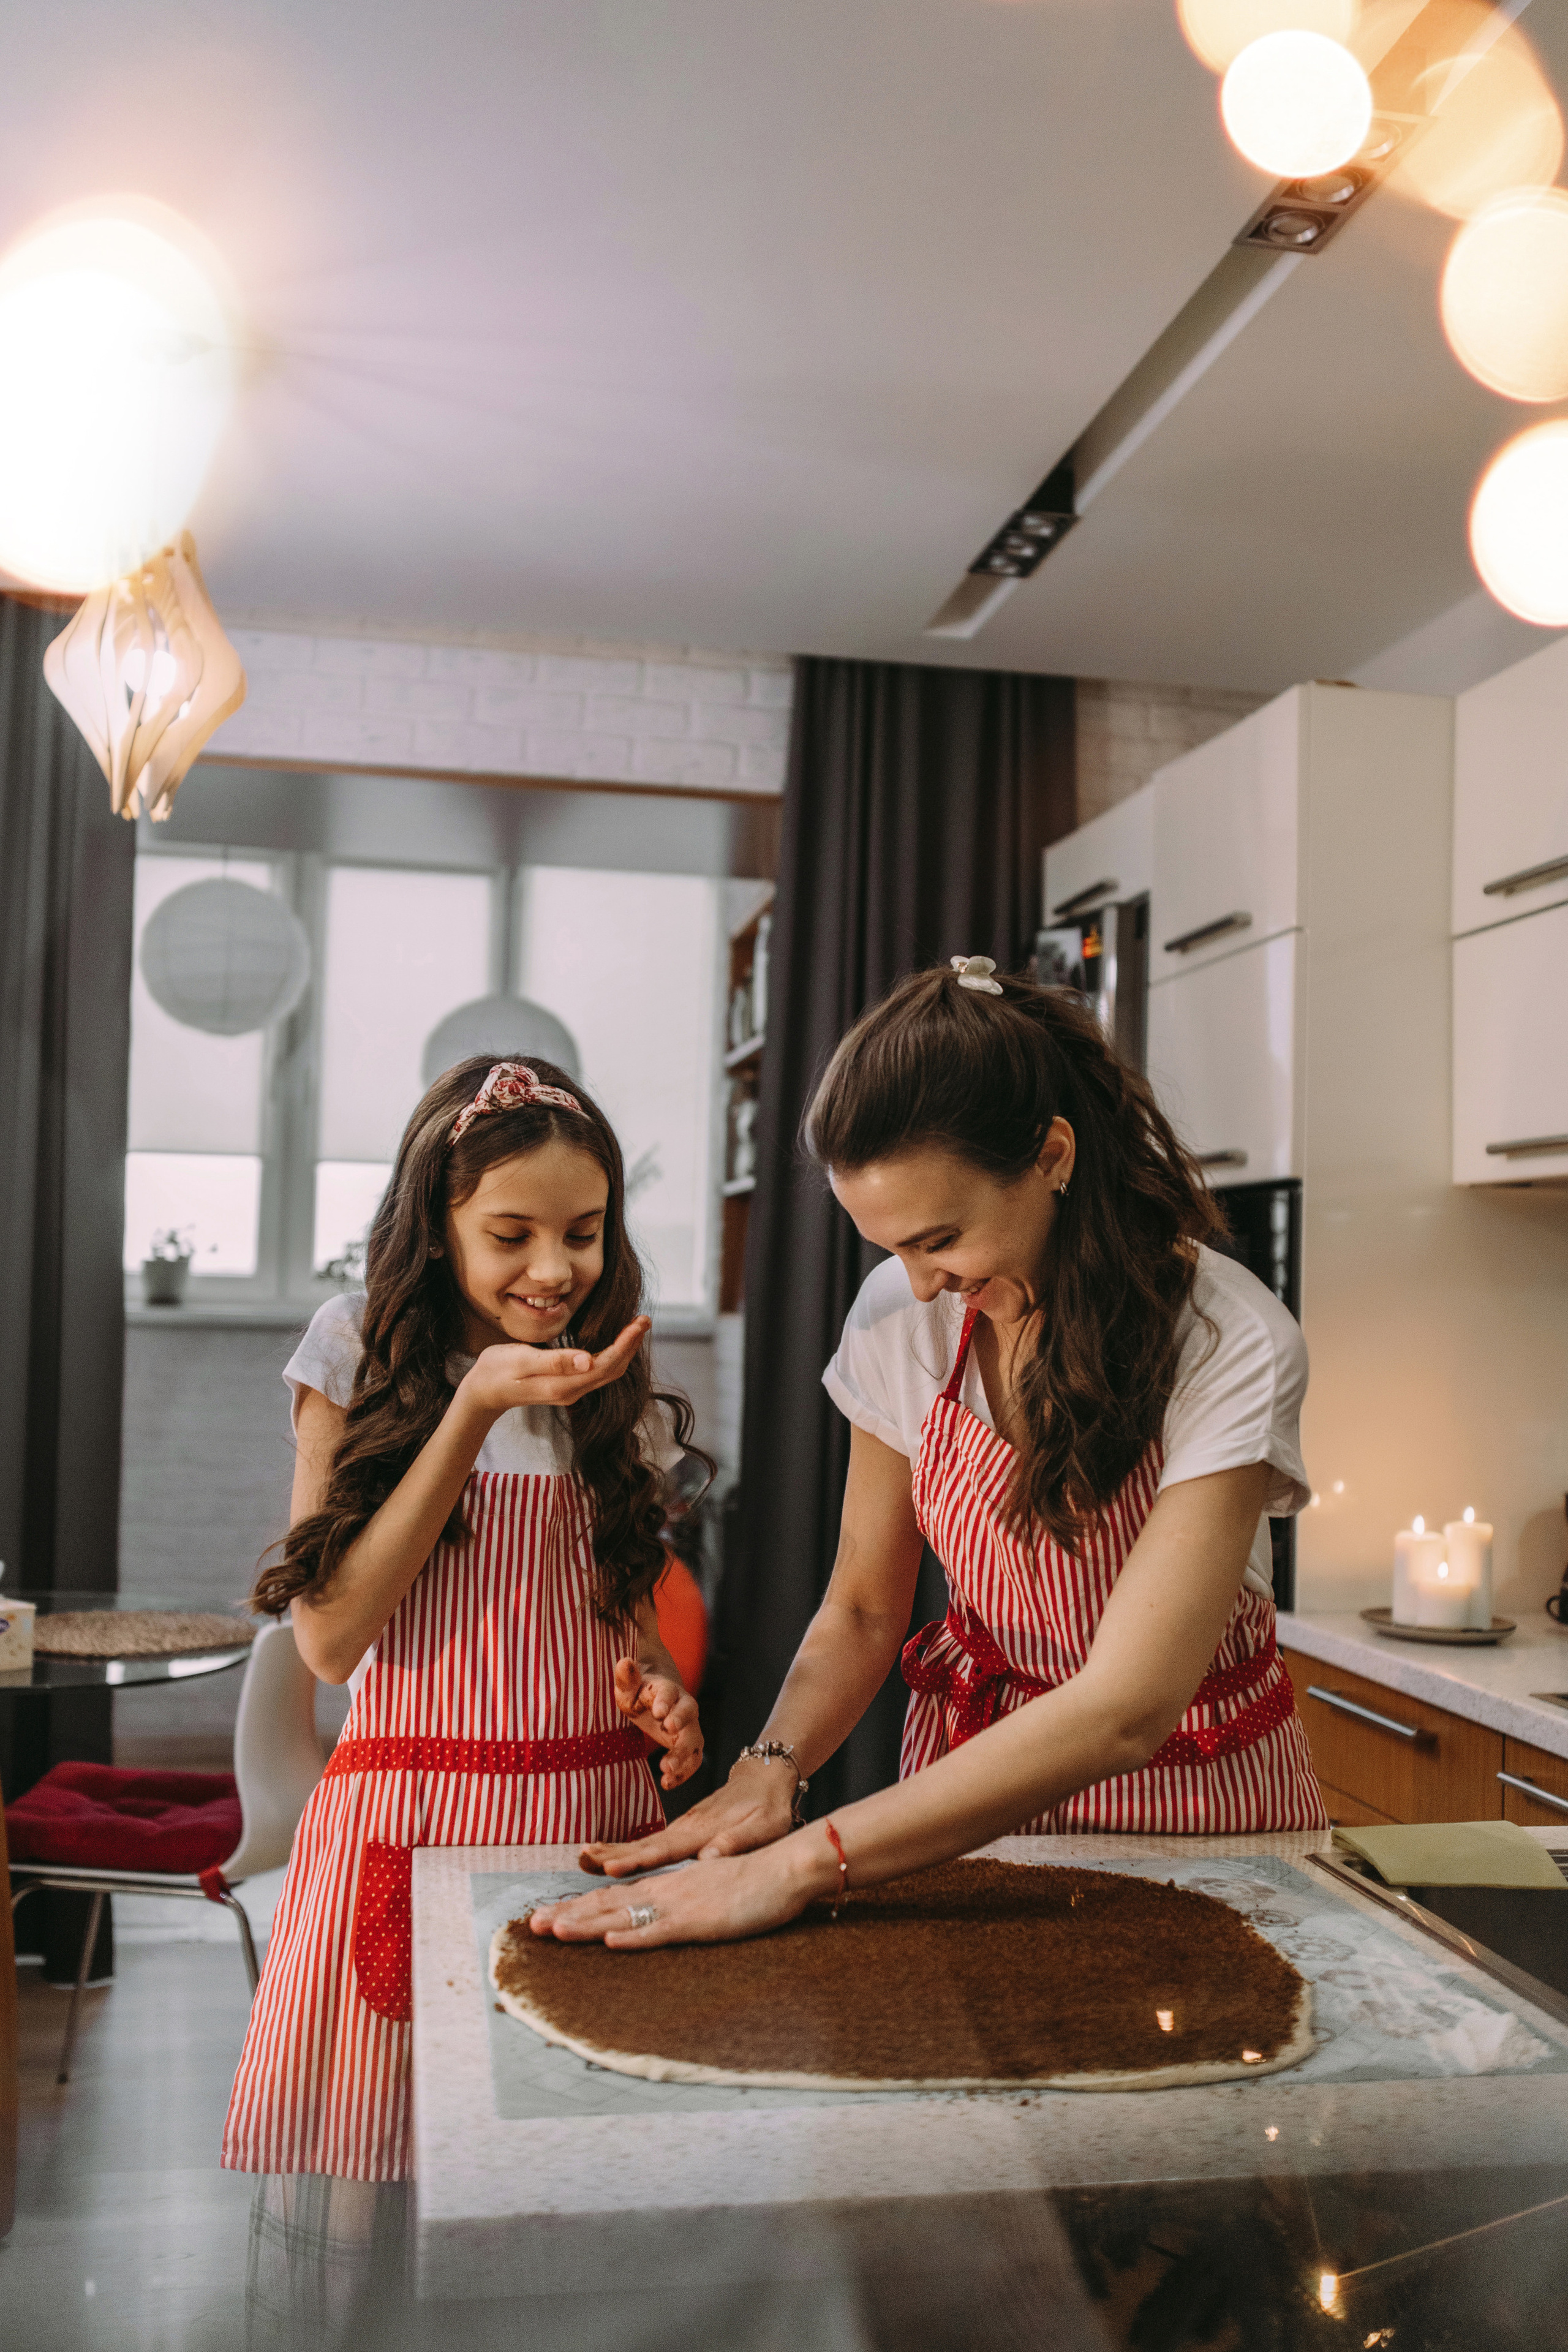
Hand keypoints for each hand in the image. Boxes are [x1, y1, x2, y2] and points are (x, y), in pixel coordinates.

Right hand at [460, 1318, 649, 1418]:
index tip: (640, 1322)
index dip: (626, 1343)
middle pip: (612, 1369)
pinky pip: (597, 1371)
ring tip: (636, 1327)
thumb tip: (588, 1360)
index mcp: (564, 1385)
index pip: (606, 1364)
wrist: (482, 1393)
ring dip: (624, 1350)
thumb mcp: (521, 1361)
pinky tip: (614, 1341)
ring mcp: (570, 1390)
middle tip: (644, 1319)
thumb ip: (554, 1362)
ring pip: (607, 1371)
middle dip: (631, 1344)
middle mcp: (572, 1390)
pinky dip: (611, 1354)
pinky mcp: (565, 1385)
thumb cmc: (497, 1372)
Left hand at [530, 1836, 830, 1948]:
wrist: (785, 1868)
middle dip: (568, 1916)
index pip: (613, 1897)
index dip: (578, 1907)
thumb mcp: (708, 1893)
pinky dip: (635, 1936)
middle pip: (607, 1904)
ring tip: (554, 1932)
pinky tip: (610, 1942)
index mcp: (666, 1886)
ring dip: (587, 1924)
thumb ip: (682, 1901)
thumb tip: (656, 1915)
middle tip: (531, 1927)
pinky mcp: (700, 1920)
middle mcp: (666, 1891)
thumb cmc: (752, 1882)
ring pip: (625, 1916)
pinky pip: (662, 1930)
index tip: (547, 1917)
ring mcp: (681, 1905)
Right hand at [579, 1755, 797, 1876]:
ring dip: (611, 1852)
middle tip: (581, 1861)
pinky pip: (649, 1845)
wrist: (765, 1779)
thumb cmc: (768, 1807)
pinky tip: (609, 1859)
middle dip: (610, 1855)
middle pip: (642, 1845)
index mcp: (702, 1831)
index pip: (663, 1849)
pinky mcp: (682, 1832)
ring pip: (641, 1843)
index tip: (610, 1869)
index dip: (636, 1861)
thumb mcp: (763, 1826)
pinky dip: (625, 1851)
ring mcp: (681, 1829)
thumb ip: (736, 1841)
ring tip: (583, 1859)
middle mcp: (685, 1829)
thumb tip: (710, 1856)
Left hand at [613, 1656, 702, 1790]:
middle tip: (668, 1731)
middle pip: (689, 1713)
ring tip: (666, 1769)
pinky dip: (684, 1772)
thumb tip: (624, 1661)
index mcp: (666, 1689)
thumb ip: (626, 1677)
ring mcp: (688, 1727)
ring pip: (694, 1739)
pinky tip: (667, 1783)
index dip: (665, 1700)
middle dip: (681, 1723)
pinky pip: (693, 1759)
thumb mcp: (626, 1685)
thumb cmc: (637, 1692)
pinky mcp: (688, 1745)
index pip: (669, 1691)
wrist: (654, 1700)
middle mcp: (682, 1706)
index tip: (658, 1712)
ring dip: (683, 1755)